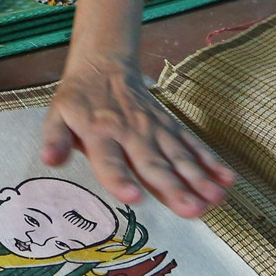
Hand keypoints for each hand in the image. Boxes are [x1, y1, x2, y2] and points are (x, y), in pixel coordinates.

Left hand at [41, 62, 234, 218]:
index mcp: (99, 134)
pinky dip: (210, 160)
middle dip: (174, 188)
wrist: (103, 66)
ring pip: (178, 156)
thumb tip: (49, 160)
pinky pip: (191, 143)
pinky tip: (226, 179)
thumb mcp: (56, 116)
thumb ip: (54, 139)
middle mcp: (130, 133)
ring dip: (199, 178)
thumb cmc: (77, 101)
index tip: (134, 199)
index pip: (110, 161)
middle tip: (192, 210)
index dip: (121, 180)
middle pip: (153, 163)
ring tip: (215, 199)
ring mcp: (154, 129)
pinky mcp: (169, 125)